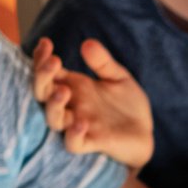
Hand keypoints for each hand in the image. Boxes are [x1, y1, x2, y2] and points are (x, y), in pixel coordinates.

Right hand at [33, 36, 153, 166]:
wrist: (145, 133)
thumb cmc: (126, 105)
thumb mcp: (118, 77)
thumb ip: (103, 62)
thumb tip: (87, 43)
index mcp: (73, 87)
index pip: (48, 73)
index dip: (41, 59)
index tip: (46, 42)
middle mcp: (71, 106)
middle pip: (43, 93)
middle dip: (42, 77)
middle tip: (53, 61)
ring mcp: (79, 125)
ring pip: (54, 119)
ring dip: (54, 105)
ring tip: (63, 91)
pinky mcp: (92, 143)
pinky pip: (73, 144)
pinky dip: (73, 135)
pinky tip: (81, 123)